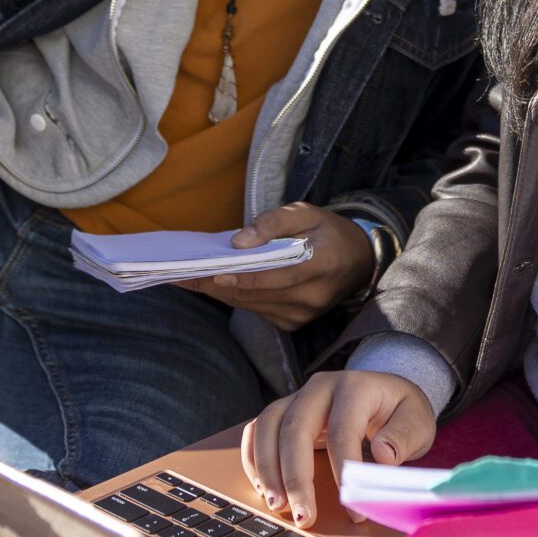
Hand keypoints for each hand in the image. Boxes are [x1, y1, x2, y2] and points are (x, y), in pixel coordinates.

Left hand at [175, 203, 373, 328]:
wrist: (358, 262)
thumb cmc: (328, 232)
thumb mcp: (306, 212)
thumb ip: (273, 223)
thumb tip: (238, 243)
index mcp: (324, 264)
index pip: (279, 275)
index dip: (245, 276)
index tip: (213, 272)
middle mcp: (313, 297)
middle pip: (257, 293)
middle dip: (216, 284)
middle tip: (179, 275)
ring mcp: (303, 315)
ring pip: (251, 304)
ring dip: (219, 291)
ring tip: (185, 279)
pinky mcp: (293, 324)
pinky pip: (256, 310)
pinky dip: (234, 296)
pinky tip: (211, 284)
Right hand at [241, 369, 435, 527]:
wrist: (385, 392)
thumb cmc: (400, 411)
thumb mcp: (417, 420)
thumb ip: (403, 437)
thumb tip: (383, 456)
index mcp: (355, 387)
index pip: (342, 431)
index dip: (344, 472)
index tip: (351, 509)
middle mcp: (320, 386)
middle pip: (296, 427)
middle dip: (295, 476)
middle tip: (302, 516)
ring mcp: (297, 397)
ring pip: (269, 425)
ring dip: (268, 469)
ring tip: (276, 505)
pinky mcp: (284, 410)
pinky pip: (258, 429)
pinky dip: (254, 458)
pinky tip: (262, 488)